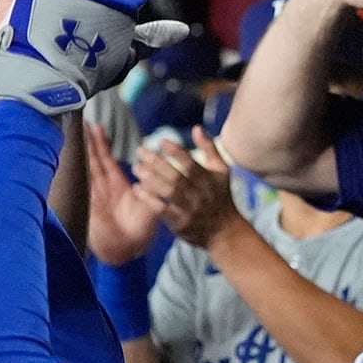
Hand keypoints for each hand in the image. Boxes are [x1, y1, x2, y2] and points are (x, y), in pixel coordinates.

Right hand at [84, 122, 160, 264]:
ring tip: (74, 133)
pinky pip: (82, 185)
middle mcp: (104, 189)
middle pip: (94, 160)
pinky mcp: (89, 205)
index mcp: (119, 187)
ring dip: (81, 152)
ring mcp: (95, 196)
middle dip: (87, 142)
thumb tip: (148, 175)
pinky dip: (76, 172)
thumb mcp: (150, 208)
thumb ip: (150, 192)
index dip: (102, 145)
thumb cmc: (140, 234)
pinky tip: (70, 157)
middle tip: (80, 121)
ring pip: (86, 169)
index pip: (108, 161)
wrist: (129, 252)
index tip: (97, 127)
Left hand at [131, 125, 239, 249]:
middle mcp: (200, 195)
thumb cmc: (221, 198)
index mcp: (210, 181)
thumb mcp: (222, 173)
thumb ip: (210, 150)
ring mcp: (190, 210)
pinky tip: (137, 189)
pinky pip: (161, 210)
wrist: (226, 233)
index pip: (191, 164)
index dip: (176, 152)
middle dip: (156, 162)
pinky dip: (149, 199)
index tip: (161, 141)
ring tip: (136, 167)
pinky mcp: (181, 224)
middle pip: (176, 177)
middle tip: (140, 151)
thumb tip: (196, 128)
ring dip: (150, 179)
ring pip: (168, 192)